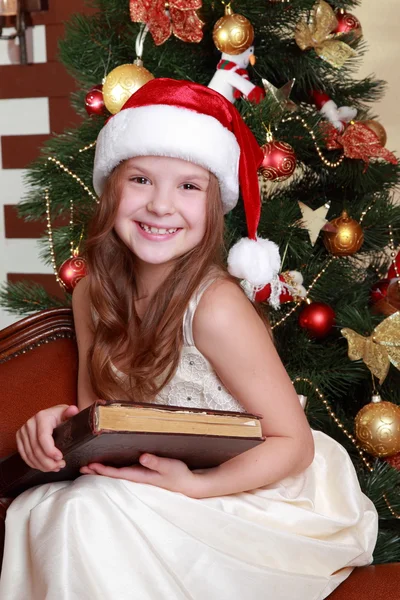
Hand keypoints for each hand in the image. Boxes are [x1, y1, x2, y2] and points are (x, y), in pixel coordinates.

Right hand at [16, 404, 78, 471]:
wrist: (52, 415)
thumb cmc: (61, 415)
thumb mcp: (68, 413)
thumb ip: (71, 413)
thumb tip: (73, 410)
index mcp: (42, 417)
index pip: (43, 438)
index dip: (50, 451)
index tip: (60, 458)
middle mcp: (30, 424)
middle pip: (36, 449)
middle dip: (48, 462)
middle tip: (60, 466)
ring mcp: (23, 432)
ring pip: (30, 455)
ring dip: (42, 465)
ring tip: (55, 468)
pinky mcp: (20, 439)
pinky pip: (25, 456)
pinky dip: (34, 464)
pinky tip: (44, 467)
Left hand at [80, 454, 201, 497]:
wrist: (188, 484)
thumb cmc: (179, 475)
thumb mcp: (170, 466)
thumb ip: (156, 462)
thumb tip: (143, 457)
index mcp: (141, 476)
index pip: (118, 473)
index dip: (104, 470)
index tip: (90, 466)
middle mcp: (138, 477)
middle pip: (113, 475)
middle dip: (97, 471)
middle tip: (81, 466)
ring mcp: (140, 476)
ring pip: (117, 474)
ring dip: (103, 470)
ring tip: (88, 467)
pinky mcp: (143, 474)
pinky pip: (124, 471)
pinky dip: (113, 468)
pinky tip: (108, 464)